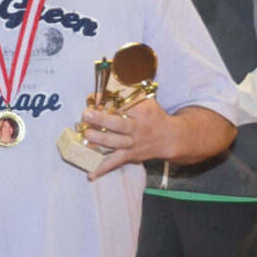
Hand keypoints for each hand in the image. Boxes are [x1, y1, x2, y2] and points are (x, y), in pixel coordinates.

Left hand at [80, 101, 234, 181]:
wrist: (171, 138)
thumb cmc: (153, 115)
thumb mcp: (146, 99)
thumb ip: (130, 91)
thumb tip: (110, 82)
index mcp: (142, 112)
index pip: (124, 106)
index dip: (108, 102)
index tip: (92, 97)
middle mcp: (138, 129)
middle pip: (119, 125)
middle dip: (102, 120)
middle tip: (86, 115)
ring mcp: (134, 144)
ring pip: (116, 144)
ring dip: (100, 141)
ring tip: (86, 136)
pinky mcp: (130, 157)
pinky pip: (115, 163)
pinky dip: (102, 169)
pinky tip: (90, 174)